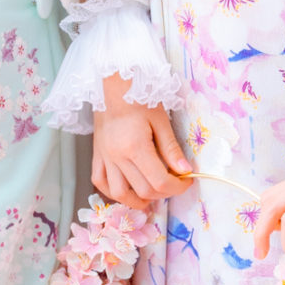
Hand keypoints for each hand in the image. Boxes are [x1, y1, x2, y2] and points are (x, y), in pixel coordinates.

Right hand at [92, 74, 193, 205]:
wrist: (113, 84)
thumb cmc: (139, 97)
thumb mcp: (161, 121)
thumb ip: (171, 149)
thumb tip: (185, 171)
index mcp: (135, 146)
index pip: (159, 182)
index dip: (177, 187)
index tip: (187, 181)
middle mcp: (117, 156)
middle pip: (143, 191)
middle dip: (163, 192)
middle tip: (174, 183)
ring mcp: (104, 157)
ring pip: (119, 193)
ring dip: (138, 200)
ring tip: (152, 195)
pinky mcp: (96, 155)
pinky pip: (100, 182)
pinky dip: (113, 192)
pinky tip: (127, 189)